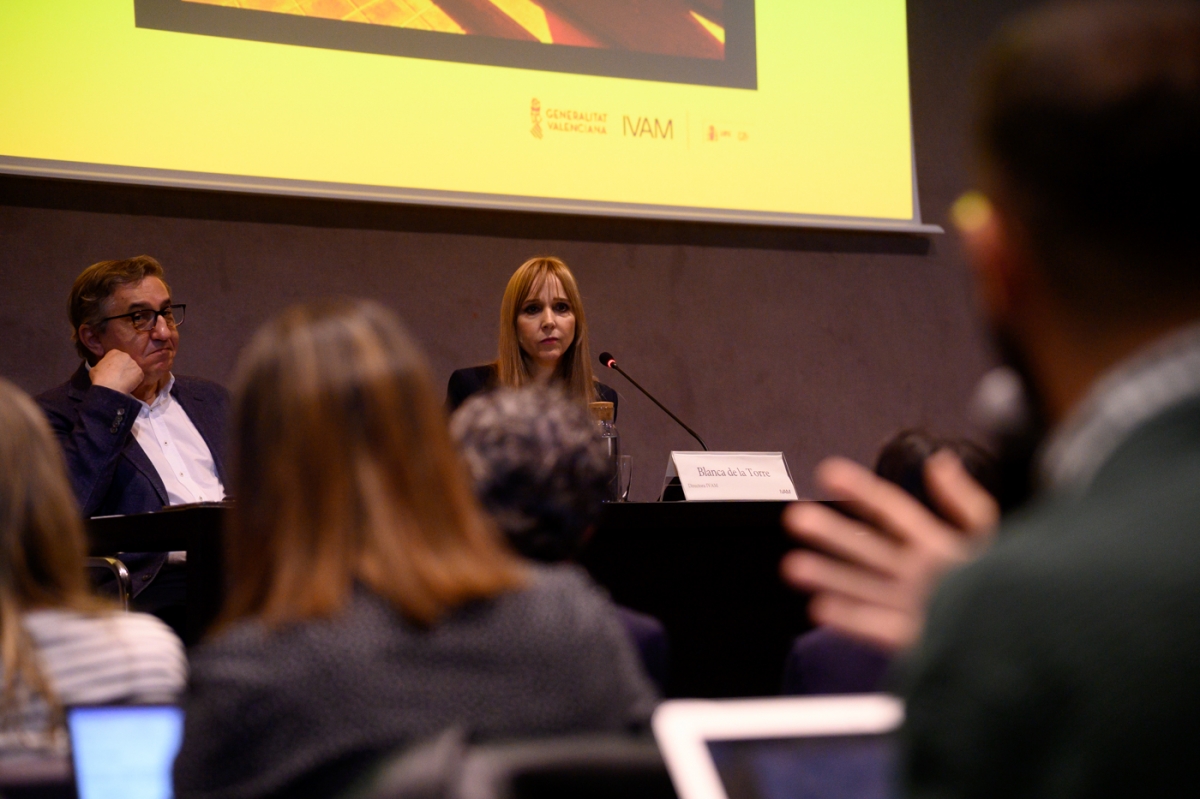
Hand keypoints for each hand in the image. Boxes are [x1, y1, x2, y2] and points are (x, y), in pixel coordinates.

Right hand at [89, 350, 144, 394]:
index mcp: (114, 352)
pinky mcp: (140, 372)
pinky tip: (129, 384)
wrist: (110, 387)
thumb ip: (101, 365)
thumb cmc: (100, 377)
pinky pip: (138, 376)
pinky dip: (135, 380)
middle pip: (125, 361)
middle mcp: (126, 356)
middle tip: (119, 375)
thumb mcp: (95, 368)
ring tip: (124, 381)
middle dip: (123, 367)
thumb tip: (103, 367)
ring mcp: (134, 364)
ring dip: (129, 373)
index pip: (115, 355)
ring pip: (132, 368)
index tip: (112, 369)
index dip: (114, 363)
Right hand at [781, 452, 998, 652]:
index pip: (890, 510)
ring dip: (828, 575)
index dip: (861, 490)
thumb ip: (964, 500)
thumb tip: (939, 462)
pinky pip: (875, 627)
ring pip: (862, 587)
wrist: (1032, 633)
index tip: (828, 472)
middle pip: (866, 549)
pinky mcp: (913, 638)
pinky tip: (821, 608)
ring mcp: (911, 606)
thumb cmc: (1015, 582)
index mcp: (933, 544)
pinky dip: (849, 618)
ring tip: (793, 566)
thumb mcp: (990, 534)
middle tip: (796, 518)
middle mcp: (915, 573)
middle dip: (830, 533)